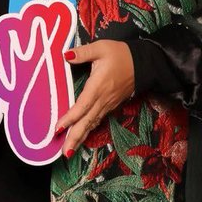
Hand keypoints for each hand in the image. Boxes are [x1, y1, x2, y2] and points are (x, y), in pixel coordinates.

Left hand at [56, 40, 134, 156]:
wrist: (142, 63)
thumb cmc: (120, 54)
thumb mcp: (101, 48)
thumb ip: (83, 52)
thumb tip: (65, 55)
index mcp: (98, 86)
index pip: (83, 105)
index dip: (71, 118)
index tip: (59, 128)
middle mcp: (103, 99)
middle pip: (87, 121)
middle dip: (75, 137)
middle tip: (64, 153)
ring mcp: (108, 104)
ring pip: (92, 124)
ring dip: (81, 138)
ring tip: (69, 151)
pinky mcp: (111, 106)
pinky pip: (97, 120)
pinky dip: (88, 131)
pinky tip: (81, 138)